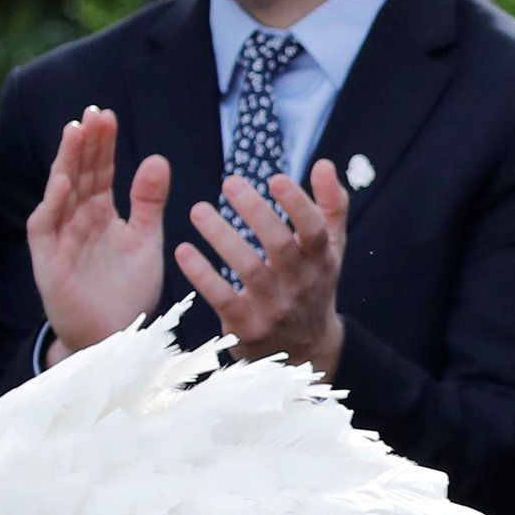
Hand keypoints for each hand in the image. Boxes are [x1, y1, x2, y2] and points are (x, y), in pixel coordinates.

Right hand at [28, 107, 172, 362]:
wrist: (116, 336)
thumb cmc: (127, 290)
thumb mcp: (145, 239)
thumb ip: (149, 202)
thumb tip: (157, 158)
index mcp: (100, 212)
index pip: (99, 170)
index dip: (102, 144)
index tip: (107, 115)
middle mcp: (77, 219)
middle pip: (79, 173)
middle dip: (84, 144)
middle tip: (93, 112)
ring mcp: (60, 238)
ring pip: (59, 193)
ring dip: (65, 163)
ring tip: (74, 132)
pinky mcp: (48, 261)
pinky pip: (45, 227)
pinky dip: (53, 204)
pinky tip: (63, 182)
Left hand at [186, 161, 349, 378]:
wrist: (306, 350)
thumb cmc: (313, 283)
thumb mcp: (331, 249)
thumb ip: (331, 205)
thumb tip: (323, 164)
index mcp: (322, 260)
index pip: (314, 230)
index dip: (297, 204)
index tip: (275, 177)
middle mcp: (301, 284)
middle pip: (280, 246)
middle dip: (255, 212)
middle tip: (229, 181)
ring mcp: (274, 308)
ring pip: (248, 270)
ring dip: (222, 237)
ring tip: (198, 210)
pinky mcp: (247, 327)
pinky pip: (222, 298)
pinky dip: (202, 275)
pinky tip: (183, 250)